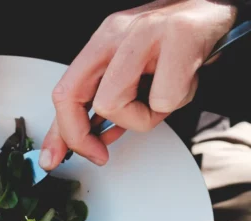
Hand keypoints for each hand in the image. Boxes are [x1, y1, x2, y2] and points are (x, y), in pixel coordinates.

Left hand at [39, 0, 236, 168]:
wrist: (213, 9)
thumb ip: (104, 104)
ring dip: (140, 118)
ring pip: (113, 103)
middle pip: (72, 97)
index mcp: (101, 42)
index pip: (63, 92)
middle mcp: (116, 33)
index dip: (58, 133)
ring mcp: (145, 33)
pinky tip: (183, 84)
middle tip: (99, 153)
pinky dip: (175, 103)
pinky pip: (163, 99)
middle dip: (80, 137)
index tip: (55, 158)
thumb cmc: (173, 45)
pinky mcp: (178, 37)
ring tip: (160, 100)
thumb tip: (88, 140)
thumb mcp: (130, 72)